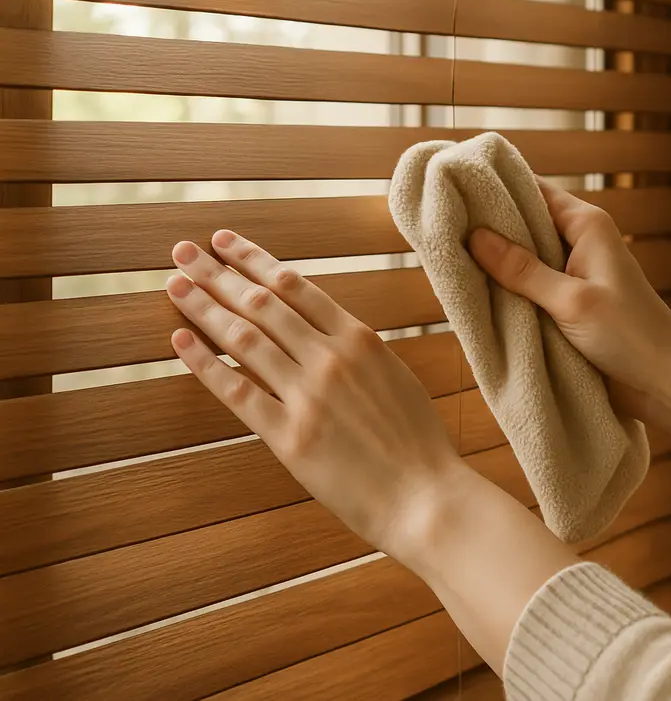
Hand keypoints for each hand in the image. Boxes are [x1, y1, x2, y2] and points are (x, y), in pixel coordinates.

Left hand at [164, 230, 462, 555]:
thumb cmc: (420, 443)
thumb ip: (359, 352)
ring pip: (244, 338)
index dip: (253, 261)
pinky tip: (181, 342)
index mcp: (360, 339)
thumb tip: (328, 333)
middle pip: (262, 303)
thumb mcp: (396, 378)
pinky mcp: (288, 436)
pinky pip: (237, 391)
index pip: (295, 286)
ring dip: (205, 307)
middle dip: (218, 273)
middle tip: (184, 252)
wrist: (426, 497)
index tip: (225, 243)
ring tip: (175, 285)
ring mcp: (307, 396)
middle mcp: (329, 358)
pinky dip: (205, 364)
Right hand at [468, 179, 670, 400]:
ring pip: (525, 259)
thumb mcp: (571, 301)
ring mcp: (574, 275)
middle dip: (489, 230)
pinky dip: (510, 291)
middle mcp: (580, 243)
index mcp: (586, 225)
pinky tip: (476, 295)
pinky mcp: (570, 305)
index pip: (533, 190)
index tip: (453, 189)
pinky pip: (532, 289)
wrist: (666, 382)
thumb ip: (523, 270)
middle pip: (525, 224)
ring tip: (448, 260)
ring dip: (497, 265)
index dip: (495, 189)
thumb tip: (475, 237)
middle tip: (440, 230)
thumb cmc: (630, 335)